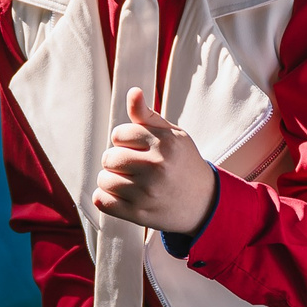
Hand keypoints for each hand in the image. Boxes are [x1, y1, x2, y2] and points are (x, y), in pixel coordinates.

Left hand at [93, 88, 217, 235]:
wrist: (204, 202)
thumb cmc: (183, 163)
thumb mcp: (173, 135)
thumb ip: (147, 116)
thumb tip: (133, 92)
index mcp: (165, 143)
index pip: (119, 134)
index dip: (124, 140)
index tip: (136, 147)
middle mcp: (156, 167)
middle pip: (109, 157)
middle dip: (115, 160)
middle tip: (131, 166)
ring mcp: (147, 193)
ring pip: (104, 180)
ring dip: (110, 179)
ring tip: (126, 180)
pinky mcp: (139, 214)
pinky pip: (102, 201)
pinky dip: (105, 198)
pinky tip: (120, 195)